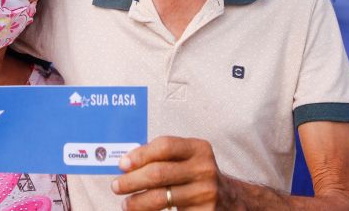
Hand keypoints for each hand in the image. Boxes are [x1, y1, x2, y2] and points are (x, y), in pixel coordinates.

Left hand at [111, 136, 241, 209]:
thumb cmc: (198, 175)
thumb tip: (127, 164)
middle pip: (159, 173)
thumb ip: (164, 156)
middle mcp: (204, 169)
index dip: (140, 154)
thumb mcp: (188, 158)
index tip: (122, 164)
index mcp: (199, 149)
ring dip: (137, 202)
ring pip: (161, 198)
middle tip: (116, 186)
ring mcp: (205, 193)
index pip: (165, 146)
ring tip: (126, 203)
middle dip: (132, 180)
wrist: (232, 200)